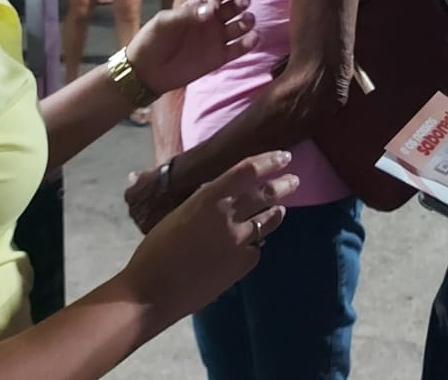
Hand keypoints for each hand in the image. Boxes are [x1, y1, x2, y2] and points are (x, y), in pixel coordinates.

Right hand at [122, 151, 296, 324]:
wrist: (154, 291)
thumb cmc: (156, 251)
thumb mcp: (181, 215)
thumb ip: (205, 204)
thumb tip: (221, 196)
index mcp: (208, 199)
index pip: (248, 171)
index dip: (269, 161)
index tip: (284, 156)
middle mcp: (228, 217)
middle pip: (266, 194)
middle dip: (283, 185)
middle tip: (294, 181)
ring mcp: (239, 242)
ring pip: (267, 221)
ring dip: (276, 213)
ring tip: (280, 210)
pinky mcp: (242, 265)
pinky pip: (255, 249)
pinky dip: (253, 244)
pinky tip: (249, 246)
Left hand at [125, 0, 257, 94]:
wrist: (146, 72)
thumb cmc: (152, 41)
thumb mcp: (165, 22)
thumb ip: (188, 14)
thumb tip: (213, 9)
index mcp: (197, 7)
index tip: (215, 3)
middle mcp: (210, 20)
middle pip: (233, 6)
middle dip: (240, 2)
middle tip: (243, 3)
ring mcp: (216, 39)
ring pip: (239, 26)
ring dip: (247, 21)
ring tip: (247, 21)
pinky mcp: (219, 58)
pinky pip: (239, 49)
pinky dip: (249, 43)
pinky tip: (253, 38)